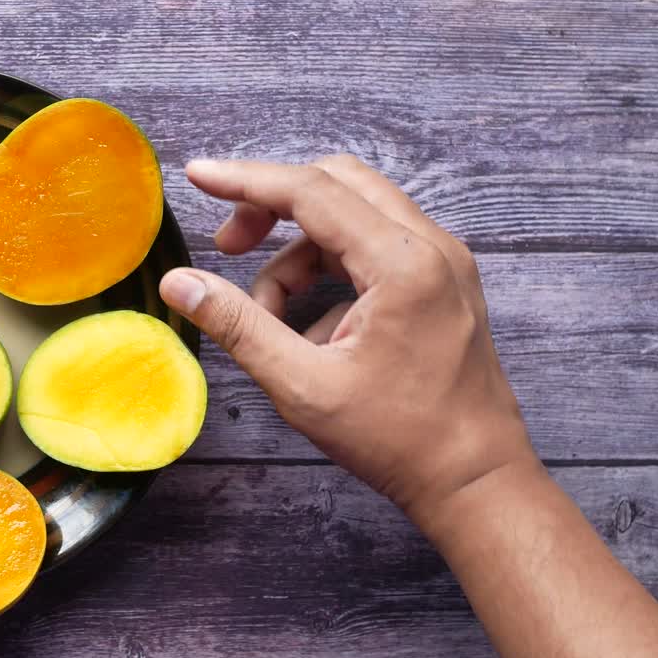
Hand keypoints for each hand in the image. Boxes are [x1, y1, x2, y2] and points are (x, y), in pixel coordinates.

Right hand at [159, 155, 534, 523]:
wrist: (476, 481)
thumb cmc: (399, 440)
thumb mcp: (302, 386)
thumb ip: (238, 325)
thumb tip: (180, 283)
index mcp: (403, 263)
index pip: (311, 191)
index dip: (246, 181)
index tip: (198, 175)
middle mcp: (432, 247)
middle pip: (337, 184)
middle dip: (273, 207)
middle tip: (228, 247)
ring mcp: (444, 262)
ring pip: (354, 217)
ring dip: (299, 252)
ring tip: (268, 317)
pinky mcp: (443, 283)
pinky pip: (375, 250)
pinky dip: (331, 275)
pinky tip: (312, 335)